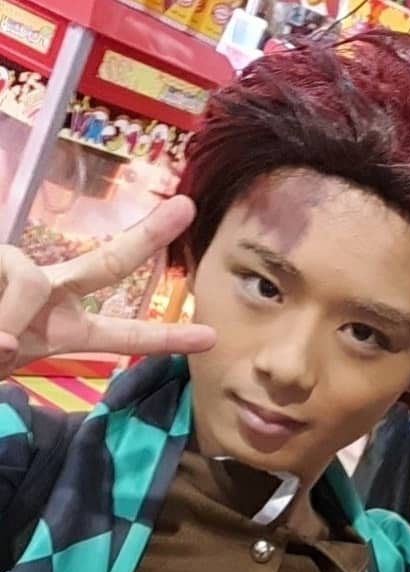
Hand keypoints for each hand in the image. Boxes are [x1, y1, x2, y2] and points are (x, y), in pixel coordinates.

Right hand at [0, 196, 215, 374]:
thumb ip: (0, 352)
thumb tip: (4, 342)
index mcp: (60, 330)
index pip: (122, 334)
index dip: (165, 338)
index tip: (213, 338)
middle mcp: (47, 295)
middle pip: (107, 262)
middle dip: (148, 235)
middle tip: (189, 205)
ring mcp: (15, 269)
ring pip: (31, 279)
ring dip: (7, 314)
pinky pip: (9, 269)